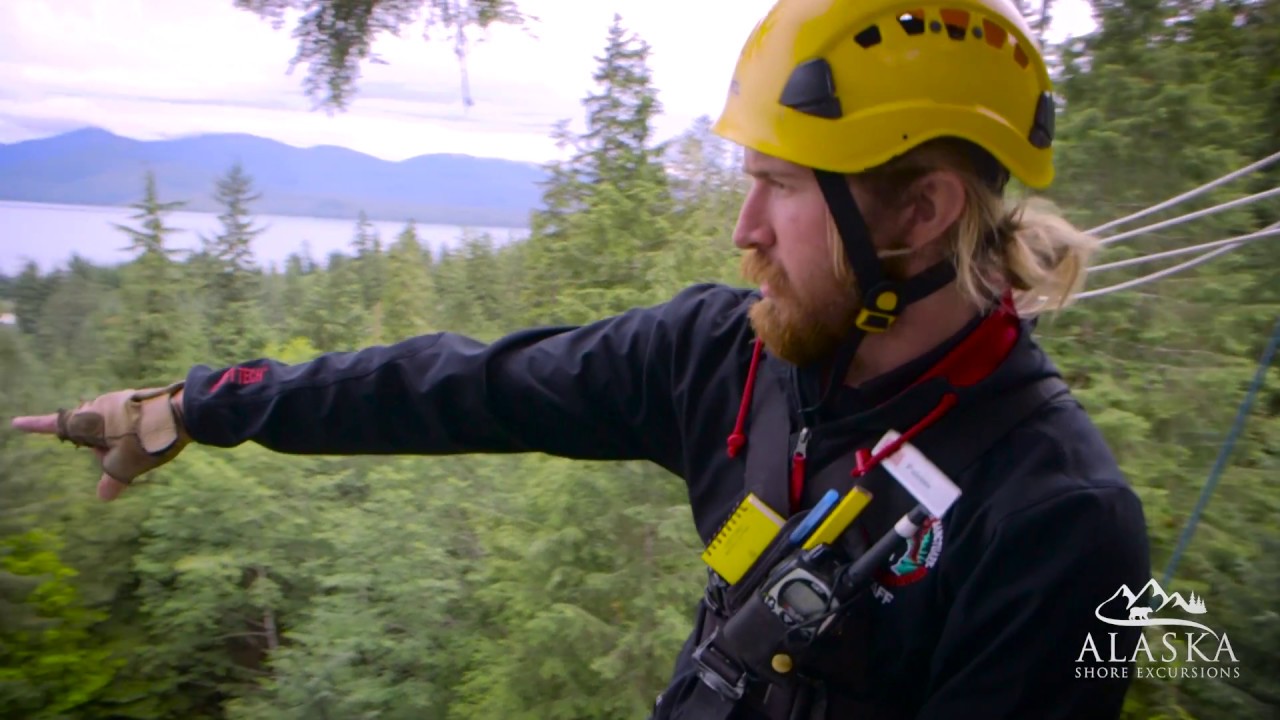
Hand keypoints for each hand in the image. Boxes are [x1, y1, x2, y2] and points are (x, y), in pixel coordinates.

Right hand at [10, 382, 189, 501]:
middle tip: (127, 453)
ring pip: (111, 428)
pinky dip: (135, 433)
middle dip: (102, 448)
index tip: (17, 422)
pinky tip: (153, 437)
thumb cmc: (147, 439)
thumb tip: (104, 496)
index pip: (55, 425)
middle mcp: (98, 405)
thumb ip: (111, 481)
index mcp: (87, 420)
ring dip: (122, 441)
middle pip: (91, 434)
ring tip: (145, 444)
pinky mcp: (137, 399)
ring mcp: (119, 399)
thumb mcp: (126, 466)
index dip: (35, 426)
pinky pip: (129, 421)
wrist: (184, 412)